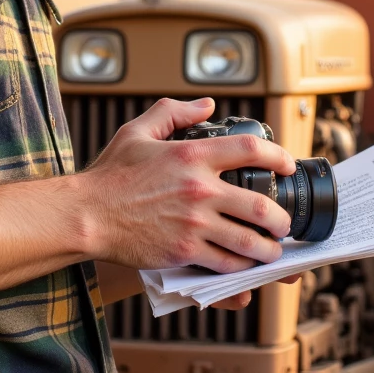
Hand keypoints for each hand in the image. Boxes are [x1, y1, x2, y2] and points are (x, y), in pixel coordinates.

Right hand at [76, 96, 295, 275]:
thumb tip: (207, 105)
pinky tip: (246, 266)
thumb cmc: (110, 175)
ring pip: (248, 241)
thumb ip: (174, 112)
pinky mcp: (183, 251)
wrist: (86, 214)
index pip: (251, 150)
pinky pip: (225, 263)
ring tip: (273, 250)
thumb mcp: (138, 131)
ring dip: (269, 249)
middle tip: (283, 223)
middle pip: (260, 206)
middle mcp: (198, 189)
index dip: (278, 157)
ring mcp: (193, 223)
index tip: (287, 165)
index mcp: (192, 155)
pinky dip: (242, 267)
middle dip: (280, 219)